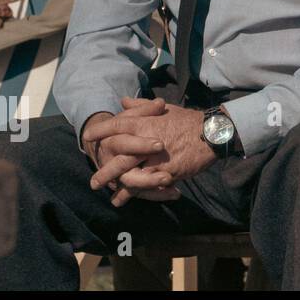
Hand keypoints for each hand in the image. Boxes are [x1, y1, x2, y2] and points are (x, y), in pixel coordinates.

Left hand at [83, 102, 214, 206]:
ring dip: (119, 188)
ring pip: (131, 175)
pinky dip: (137, 194)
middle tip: (94, 182)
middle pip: (119, 157)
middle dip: (105, 170)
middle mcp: (147, 141)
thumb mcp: (165, 109)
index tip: (87, 138)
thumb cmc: (189, 120)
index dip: (101, 131)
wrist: (212, 133)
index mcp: (145, 123)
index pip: (117, 126)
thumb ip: (142, 106)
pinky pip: (148, 185)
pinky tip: (130, 199)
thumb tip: (123, 100)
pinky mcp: (167, 172)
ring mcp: (156, 159)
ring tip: (111, 196)